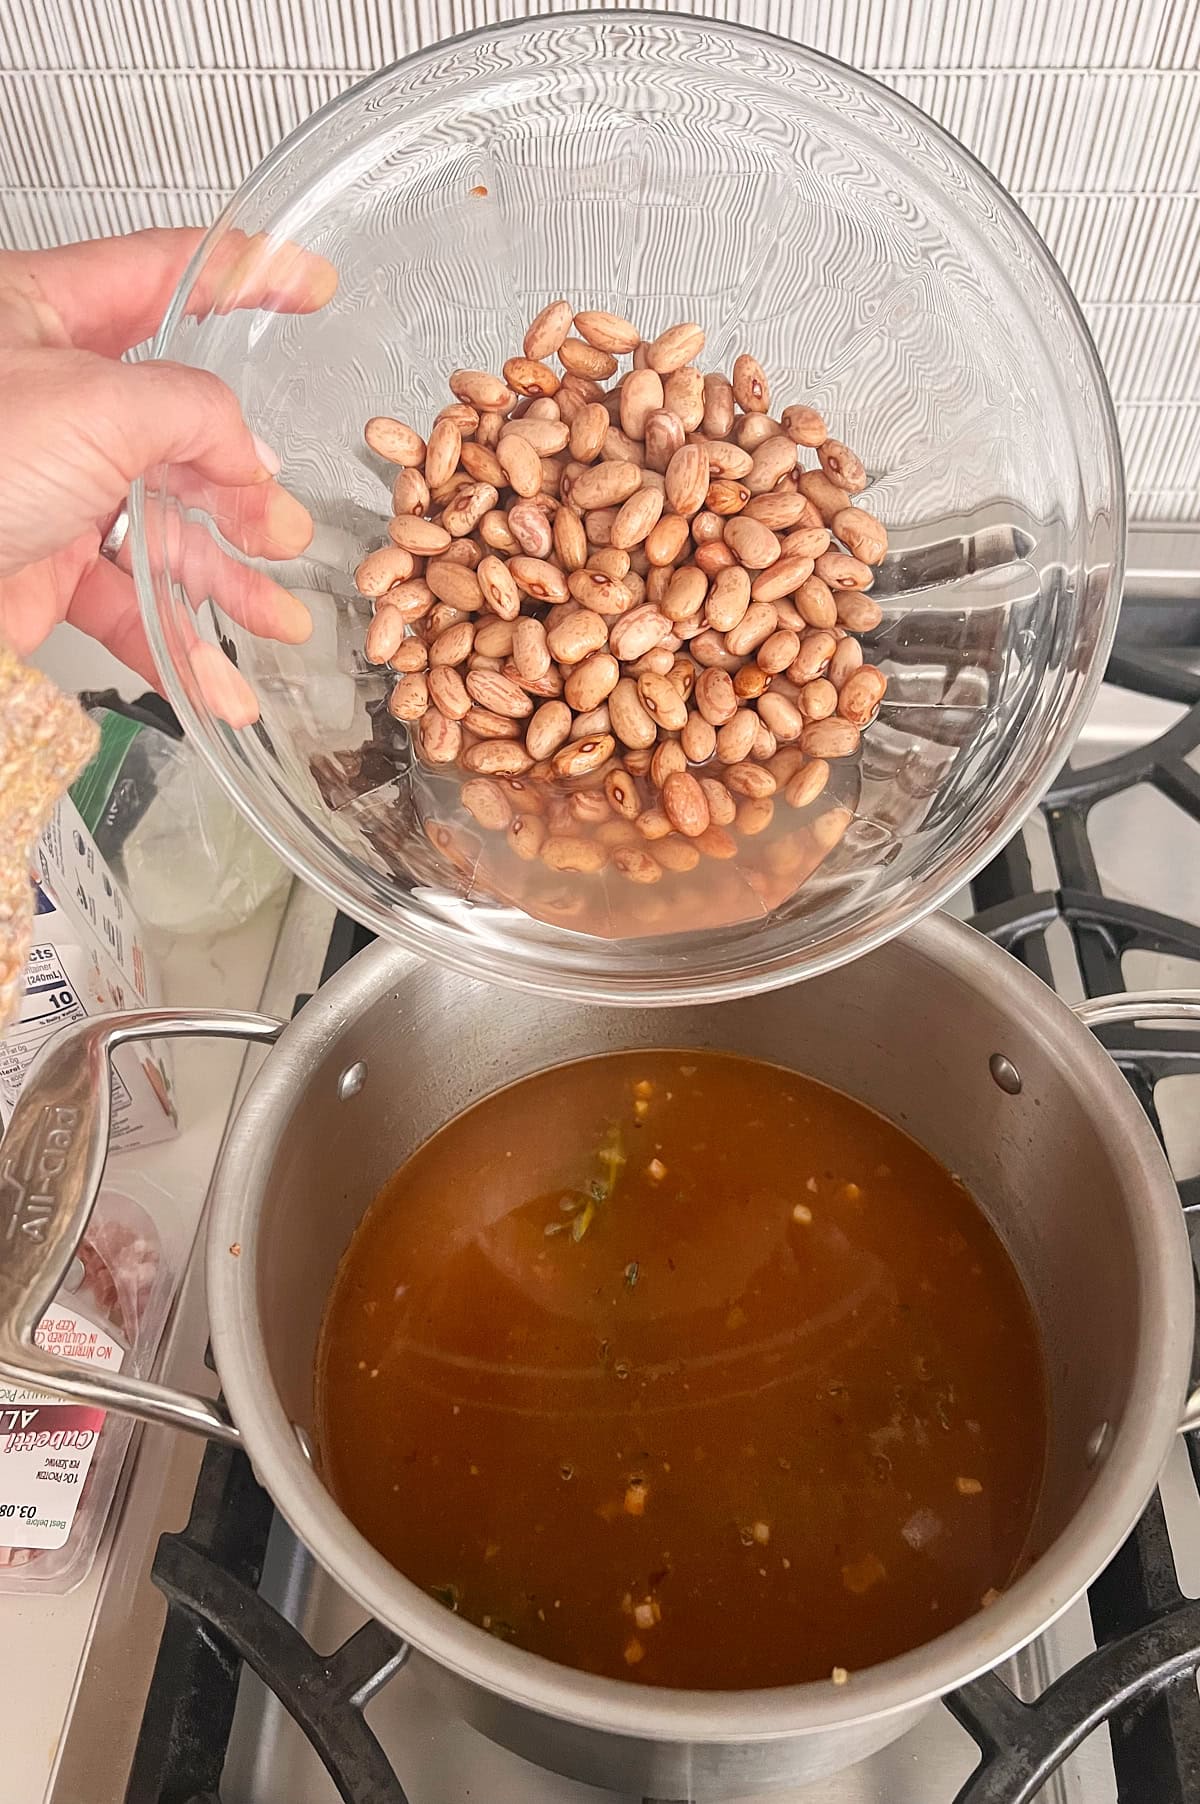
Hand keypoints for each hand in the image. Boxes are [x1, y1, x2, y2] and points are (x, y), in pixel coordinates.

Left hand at [0, 228, 336, 720]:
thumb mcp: (93, 402)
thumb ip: (194, 412)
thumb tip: (247, 452)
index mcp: (44, 315)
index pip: (163, 275)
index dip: (244, 275)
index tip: (308, 286)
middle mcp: (54, 400)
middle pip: (180, 433)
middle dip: (243, 490)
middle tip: (284, 527)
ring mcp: (50, 488)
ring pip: (162, 532)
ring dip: (226, 585)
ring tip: (279, 620)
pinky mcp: (41, 570)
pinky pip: (127, 607)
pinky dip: (176, 648)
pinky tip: (218, 684)